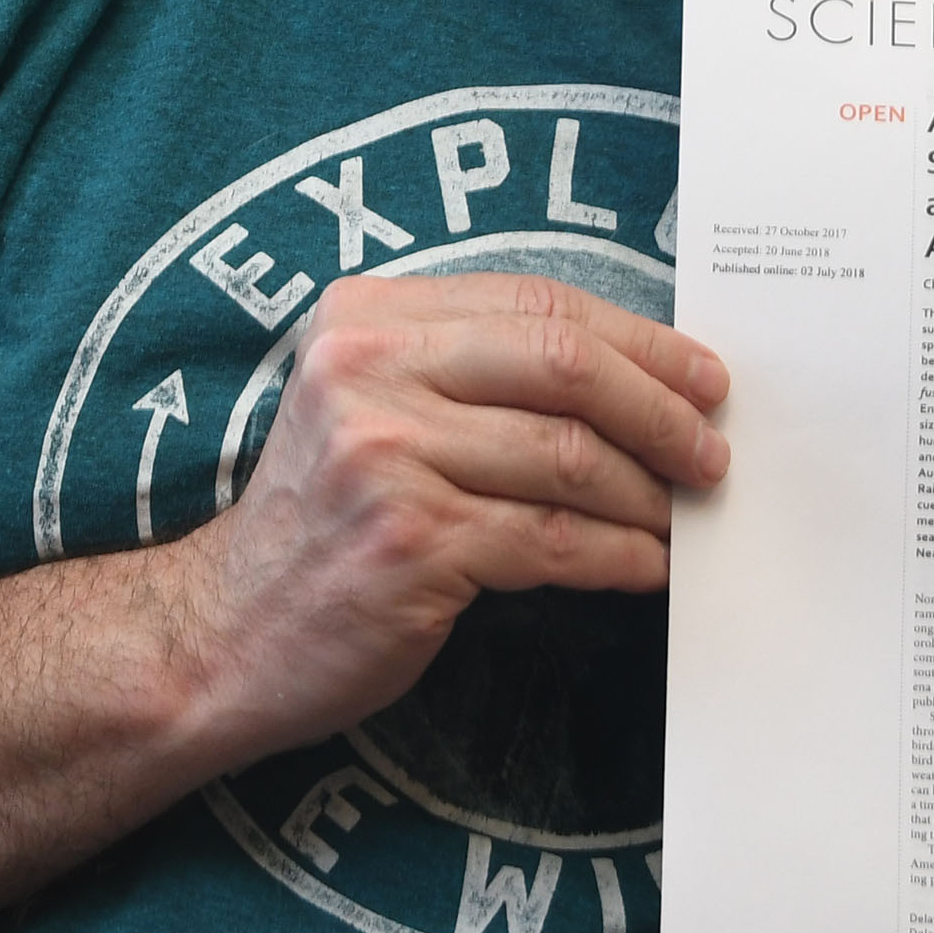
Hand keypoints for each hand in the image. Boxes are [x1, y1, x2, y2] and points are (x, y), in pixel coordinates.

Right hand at [160, 273, 731, 766]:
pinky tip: (642, 567)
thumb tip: (634, 375)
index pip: (537, 301)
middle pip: (564, 364)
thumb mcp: (370, 407)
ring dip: (647, 496)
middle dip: (661, 409)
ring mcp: (384, 456)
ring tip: (677, 518)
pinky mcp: (408, 542)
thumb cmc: (325, 520)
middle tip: (709, 451)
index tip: (701, 376)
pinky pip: (553, 541)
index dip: (639, 340)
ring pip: (570, 458)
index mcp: (366, 316)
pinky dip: (618, 557)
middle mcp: (368, 369)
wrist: (224, 631)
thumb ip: (472, 371)